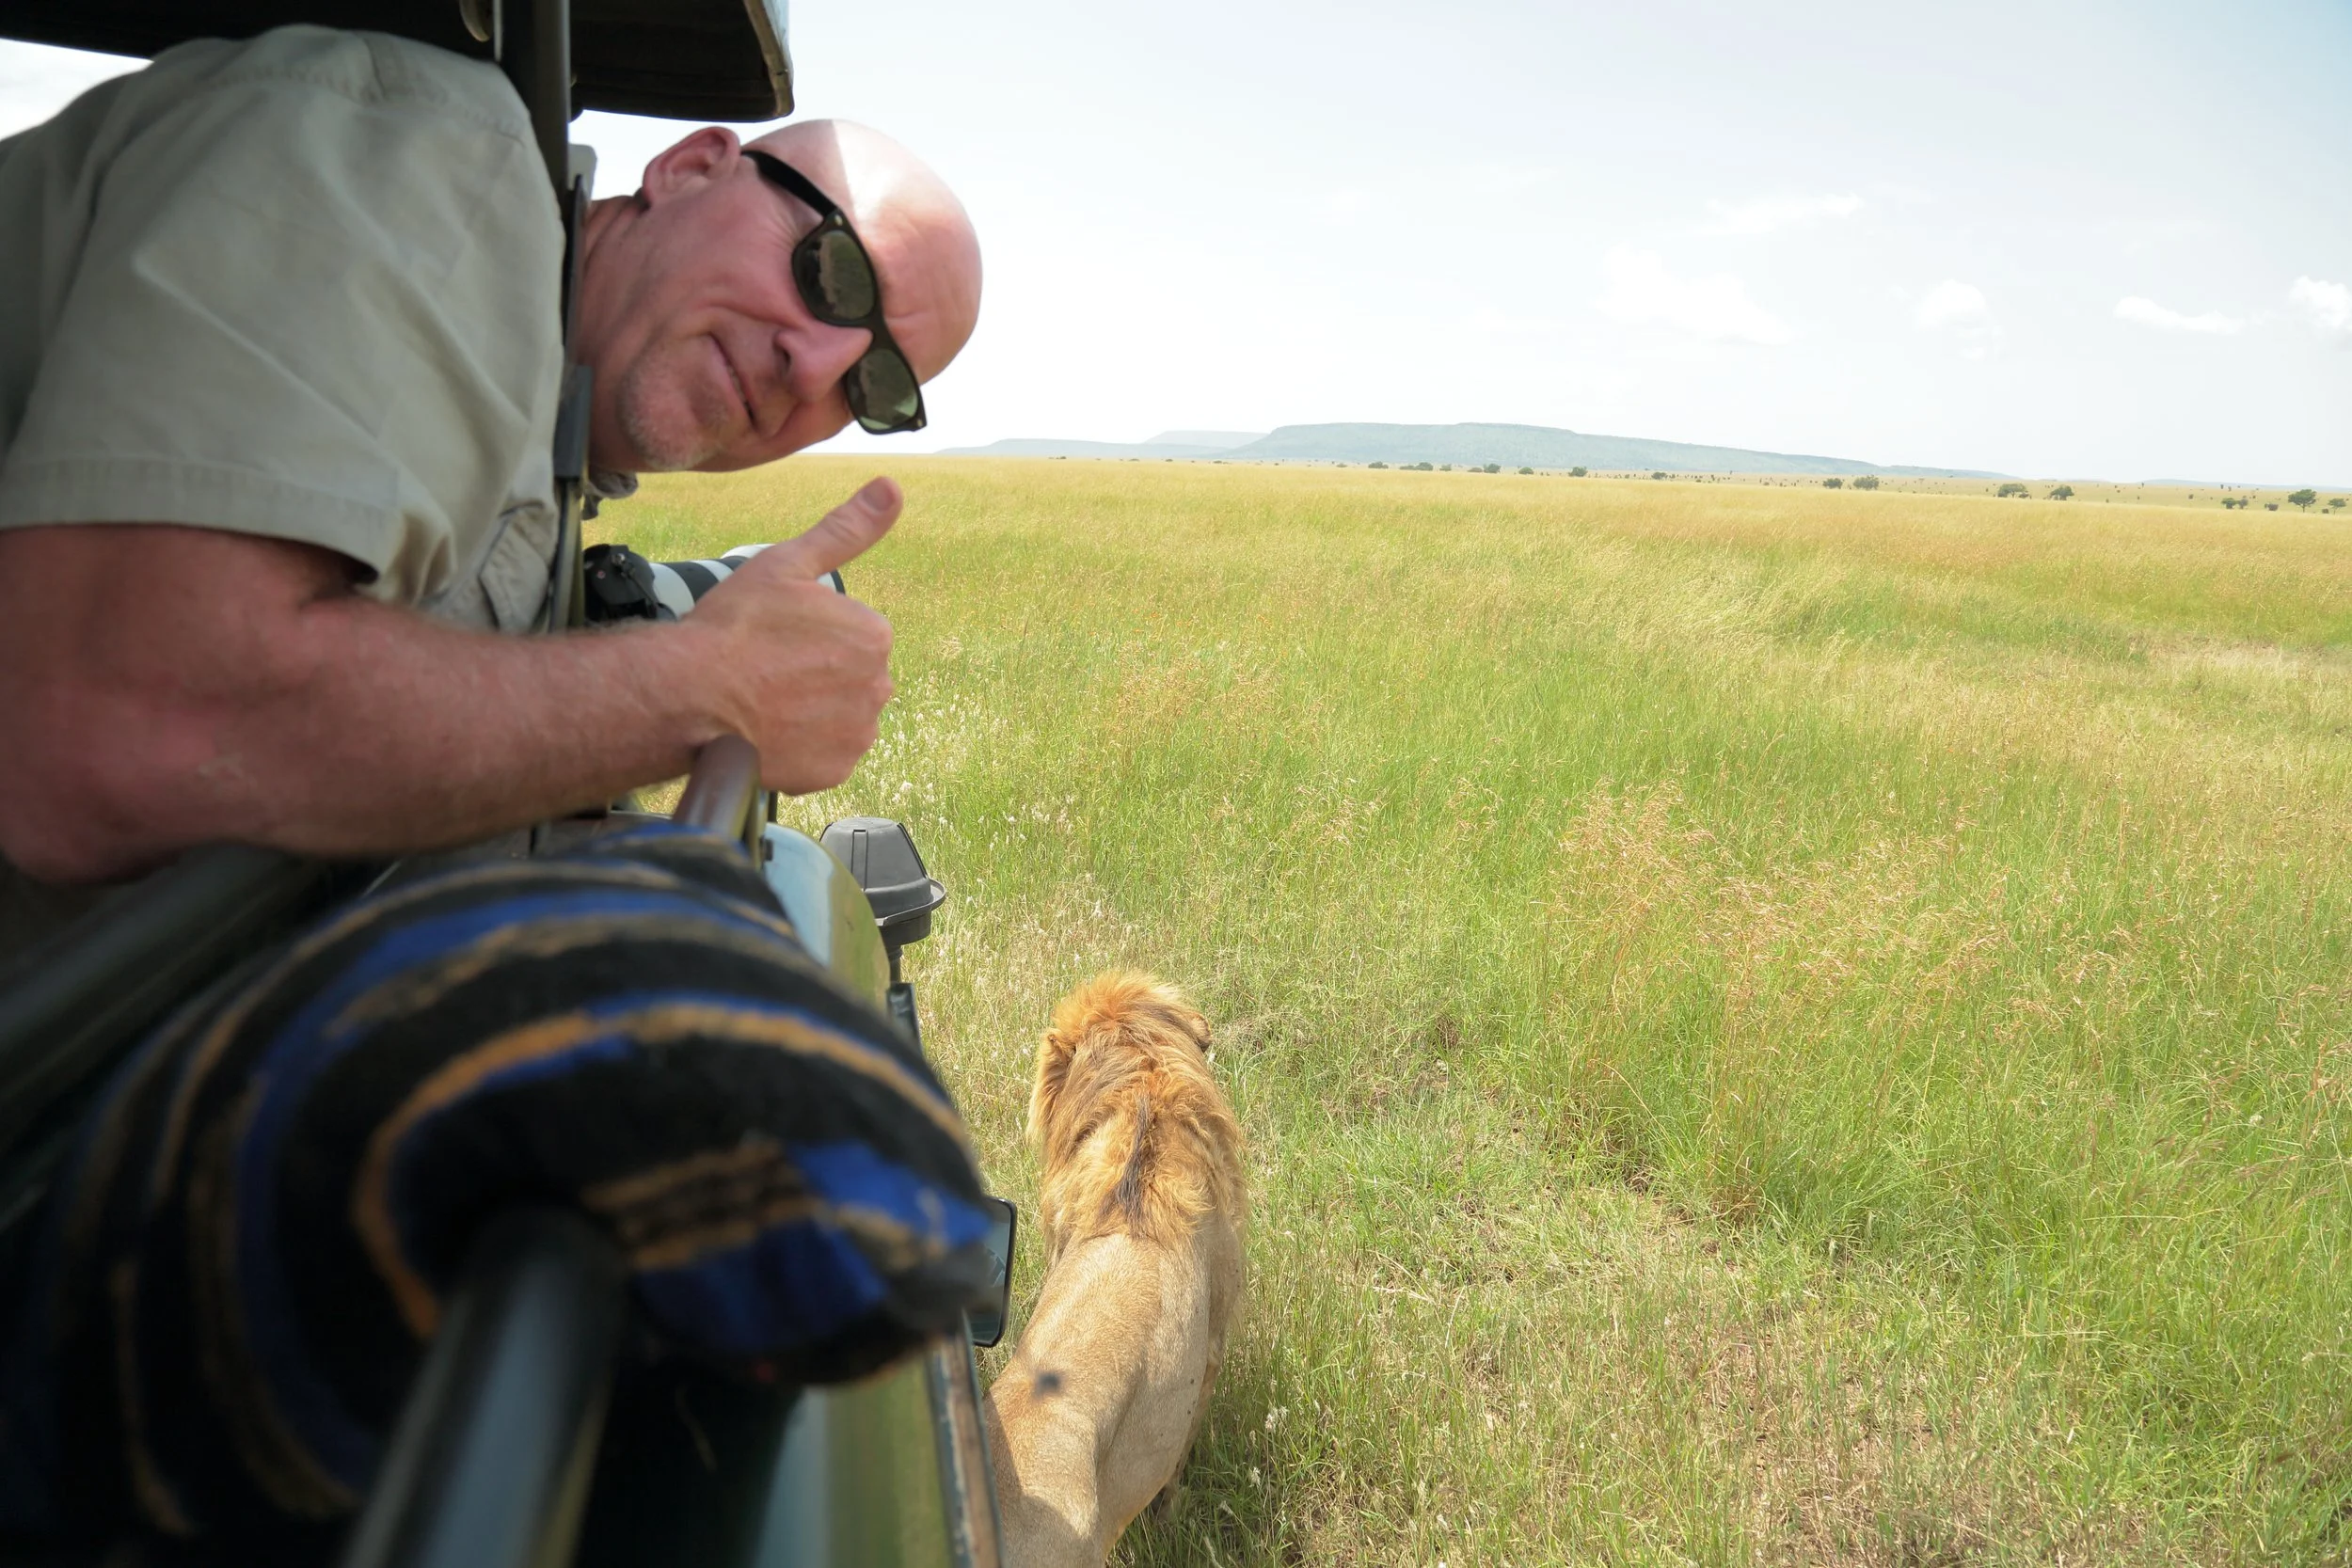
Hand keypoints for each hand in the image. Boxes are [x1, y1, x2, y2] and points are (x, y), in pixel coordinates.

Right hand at [682, 477, 900, 793]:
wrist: (691, 698)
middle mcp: (879, 686)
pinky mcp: (835, 772)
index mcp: (873, 634)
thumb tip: (893, 486)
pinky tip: (768, 731)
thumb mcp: (788, 563)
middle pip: (849, 677)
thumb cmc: (735, 628)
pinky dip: (802, 746)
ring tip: (764, 701)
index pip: (852, 635)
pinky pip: (825, 755)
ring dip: (811, 711)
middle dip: (816, 674)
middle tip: (765, 670)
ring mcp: (858, 733)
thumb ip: (847, 529)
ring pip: (839, 716)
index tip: (774, 639)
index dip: (809, 636)